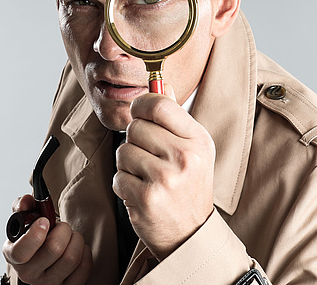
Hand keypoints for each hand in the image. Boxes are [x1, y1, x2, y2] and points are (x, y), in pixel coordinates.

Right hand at [3, 194, 91, 284]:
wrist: (44, 258)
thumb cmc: (36, 238)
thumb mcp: (25, 222)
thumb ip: (23, 207)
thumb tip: (26, 200)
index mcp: (14, 255)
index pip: (22, 252)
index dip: (35, 235)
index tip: (45, 221)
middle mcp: (29, 274)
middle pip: (54, 249)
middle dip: (63, 230)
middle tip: (61, 227)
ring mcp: (48, 283)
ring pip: (72, 258)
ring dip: (76, 240)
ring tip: (70, 237)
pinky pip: (84, 267)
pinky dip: (85, 253)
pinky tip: (77, 248)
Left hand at [113, 85, 216, 259]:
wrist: (191, 234)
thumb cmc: (189, 187)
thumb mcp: (194, 150)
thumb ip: (175, 118)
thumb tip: (159, 83)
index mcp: (198, 140)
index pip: (159, 104)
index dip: (141, 105)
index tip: (139, 115)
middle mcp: (184, 157)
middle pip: (135, 127)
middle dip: (135, 141)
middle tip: (149, 158)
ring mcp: (165, 179)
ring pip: (123, 151)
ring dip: (128, 165)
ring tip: (146, 178)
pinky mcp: (146, 198)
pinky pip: (117, 176)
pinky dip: (123, 185)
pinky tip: (141, 193)